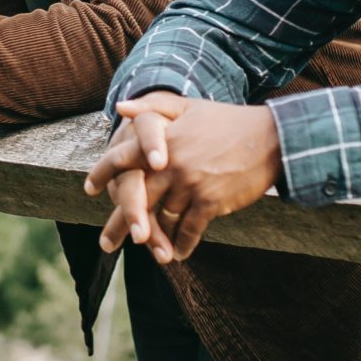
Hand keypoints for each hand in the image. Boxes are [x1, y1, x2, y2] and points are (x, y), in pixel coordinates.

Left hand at [83, 90, 281, 262]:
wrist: (271, 138)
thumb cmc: (227, 121)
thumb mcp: (189, 107)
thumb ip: (153, 106)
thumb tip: (121, 107)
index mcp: (162, 140)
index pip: (122, 159)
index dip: (103, 174)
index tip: (89, 190)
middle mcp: (171, 164)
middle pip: (136, 198)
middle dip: (119, 224)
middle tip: (106, 244)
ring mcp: (191, 185)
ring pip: (163, 218)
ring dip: (155, 238)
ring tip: (147, 251)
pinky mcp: (211, 202)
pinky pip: (189, 230)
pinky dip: (182, 244)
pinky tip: (177, 254)